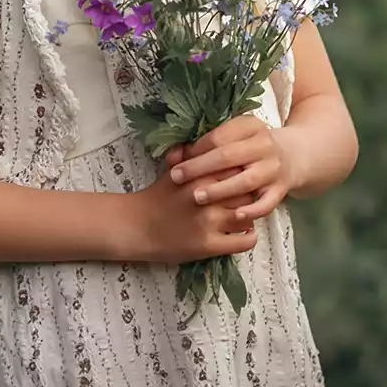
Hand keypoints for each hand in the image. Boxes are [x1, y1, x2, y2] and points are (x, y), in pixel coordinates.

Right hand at [133, 148, 259, 264]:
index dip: (242, 174)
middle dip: (248, 194)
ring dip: (249, 215)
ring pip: (249, 215)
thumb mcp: (172, 172)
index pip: (236, 169)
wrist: (137, 226)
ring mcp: (209, 222)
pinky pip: (244, 241)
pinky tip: (244, 234)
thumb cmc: (156, 197)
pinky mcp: (210, 245)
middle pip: (246, 191)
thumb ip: (191, 157)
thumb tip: (204, 141)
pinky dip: (249, 238)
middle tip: (245, 198)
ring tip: (244, 215)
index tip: (242, 178)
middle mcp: (207, 197)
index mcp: (200, 176)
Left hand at [168, 113, 291, 223]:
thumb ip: (201, 145)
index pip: (218, 137)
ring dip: (220, 189)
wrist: (292, 157)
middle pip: (228, 156)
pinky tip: (235, 216)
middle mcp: (264, 145)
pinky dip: (252, 210)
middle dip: (200, 168)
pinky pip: (267, 203)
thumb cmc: (247, 148)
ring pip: (246, 180)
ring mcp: (274, 168)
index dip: (195, 150)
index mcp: (250, 126)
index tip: (176, 161)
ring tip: (198, 197)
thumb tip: (172, 155)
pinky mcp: (281, 190)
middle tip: (177, 177)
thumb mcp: (231, 138)